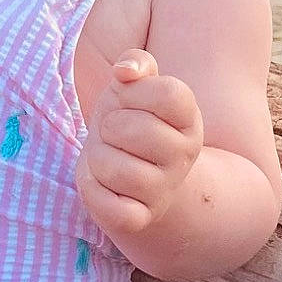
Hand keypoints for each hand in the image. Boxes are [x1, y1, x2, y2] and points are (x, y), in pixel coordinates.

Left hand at [77, 50, 203, 242]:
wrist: (129, 174)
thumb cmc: (128, 120)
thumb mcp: (133, 87)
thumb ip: (136, 63)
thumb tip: (126, 70)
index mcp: (189, 118)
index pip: (167, 93)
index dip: (135, 91)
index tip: (127, 100)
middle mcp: (184, 155)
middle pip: (133, 129)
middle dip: (108, 126)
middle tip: (113, 133)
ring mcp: (166, 189)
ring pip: (116, 169)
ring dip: (97, 158)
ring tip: (106, 157)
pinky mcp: (142, 217)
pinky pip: (112, 209)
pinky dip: (93, 192)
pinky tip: (98, 182)